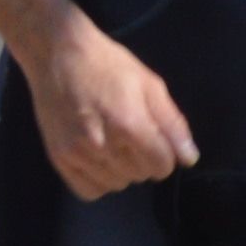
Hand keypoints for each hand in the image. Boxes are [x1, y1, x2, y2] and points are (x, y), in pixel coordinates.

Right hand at [26, 12, 198, 200]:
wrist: (57, 54)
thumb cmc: (107, 64)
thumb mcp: (149, 84)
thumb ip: (172, 124)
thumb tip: (189, 159)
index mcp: (129, 123)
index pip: (161, 166)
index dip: (164, 154)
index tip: (154, 140)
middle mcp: (102, 144)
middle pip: (140, 175)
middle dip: (143, 159)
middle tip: (130, 134)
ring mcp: (77, 153)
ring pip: (116, 184)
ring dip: (121, 170)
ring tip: (112, 143)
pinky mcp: (58, 158)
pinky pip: (89, 191)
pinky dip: (98, 181)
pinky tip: (97, 159)